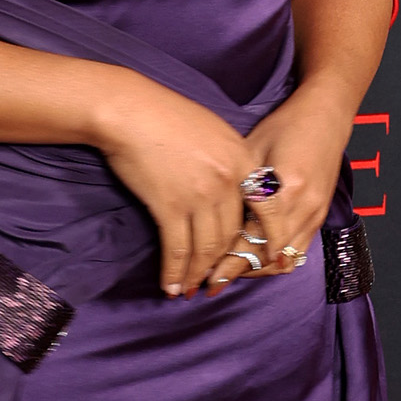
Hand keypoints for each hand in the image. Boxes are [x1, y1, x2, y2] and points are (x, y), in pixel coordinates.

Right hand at [89, 75, 259, 297]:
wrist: (129, 111)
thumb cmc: (166, 115)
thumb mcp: (214, 130)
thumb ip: (230, 160)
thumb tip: (236, 186)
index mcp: (242, 159)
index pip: (268, 207)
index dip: (270, 237)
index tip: (270, 257)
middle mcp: (227, 181)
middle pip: (232, 234)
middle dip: (225, 263)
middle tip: (218, 280)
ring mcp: (200, 195)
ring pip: (206, 248)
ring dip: (198, 274)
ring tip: (191, 289)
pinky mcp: (170, 207)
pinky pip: (177, 249)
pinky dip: (174, 271)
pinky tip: (170, 285)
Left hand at [215, 83, 357, 289]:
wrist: (326, 116)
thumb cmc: (284, 126)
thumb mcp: (252, 151)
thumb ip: (237, 187)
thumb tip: (208, 221)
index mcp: (283, 189)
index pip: (251, 239)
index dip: (225, 261)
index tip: (203, 274)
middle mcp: (303, 207)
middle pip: (266, 257)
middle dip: (238, 273)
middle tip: (209, 282)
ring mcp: (315, 214)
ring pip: (285, 261)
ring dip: (257, 270)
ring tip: (228, 274)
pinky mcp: (320, 216)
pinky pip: (298, 252)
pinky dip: (274, 260)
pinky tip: (252, 260)